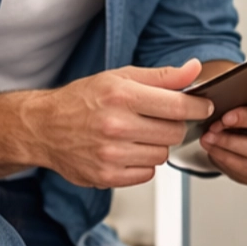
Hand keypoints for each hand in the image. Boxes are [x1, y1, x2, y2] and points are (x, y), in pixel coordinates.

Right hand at [32, 62, 214, 188]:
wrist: (43, 127)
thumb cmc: (83, 100)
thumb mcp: (120, 78)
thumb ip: (162, 76)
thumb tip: (195, 69)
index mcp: (121, 96)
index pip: (178, 106)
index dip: (198, 107)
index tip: (203, 107)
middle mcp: (116, 126)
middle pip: (174, 133)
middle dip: (173, 125)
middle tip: (157, 119)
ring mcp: (110, 154)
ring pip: (162, 155)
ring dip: (156, 145)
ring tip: (136, 134)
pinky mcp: (106, 176)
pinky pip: (146, 174)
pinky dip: (142, 164)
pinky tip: (126, 151)